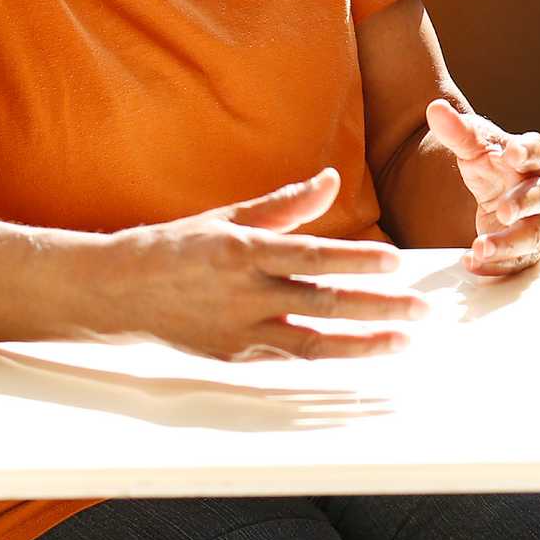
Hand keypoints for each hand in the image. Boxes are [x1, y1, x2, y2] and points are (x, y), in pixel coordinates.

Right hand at [107, 167, 425, 361]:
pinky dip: (326, 357)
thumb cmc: (179, 247)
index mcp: (245, 252)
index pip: (313, 257)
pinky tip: (359, 353)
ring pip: (313, 343)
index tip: (396, 263)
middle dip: (378, 308)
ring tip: (401, 341)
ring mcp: (240, 331)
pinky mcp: (235, 357)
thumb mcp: (230, 217)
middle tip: (420, 310)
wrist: (119, 292)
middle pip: (323, 303)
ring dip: (363, 345)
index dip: (357, 260)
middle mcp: (245, 295)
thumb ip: (286, 205)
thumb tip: (332, 180)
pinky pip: (289, 358)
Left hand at [424, 99, 539, 275]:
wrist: (499, 195)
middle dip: (523, 203)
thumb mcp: (474, 146)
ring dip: (509, 244)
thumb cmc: (494, 164)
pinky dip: (495, 265)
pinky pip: (516, 261)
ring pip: (532, 235)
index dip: (526, 152)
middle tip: (503, 210)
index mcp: (535, 158)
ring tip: (480, 248)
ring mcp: (539, 222)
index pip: (536, 151)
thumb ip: (457, 131)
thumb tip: (435, 109)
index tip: (511, 153)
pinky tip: (471, 263)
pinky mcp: (528, 250)